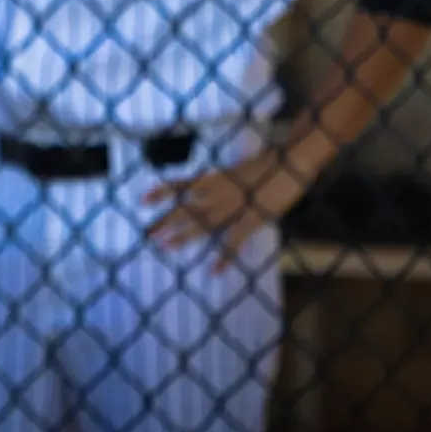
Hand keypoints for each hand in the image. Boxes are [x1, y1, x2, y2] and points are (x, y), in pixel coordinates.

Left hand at [143, 148, 308, 271]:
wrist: (288, 162)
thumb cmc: (264, 165)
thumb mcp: (234, 171)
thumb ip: (219, 182)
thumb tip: (205, 191)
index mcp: (214, 179)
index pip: (182, 185)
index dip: (162, 192)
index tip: (142, 200)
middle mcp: (217, 193)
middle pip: (187, 208)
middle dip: (166, 221)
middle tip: (148, 234)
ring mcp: (233, 207)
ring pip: (203, 224)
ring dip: (185, 236)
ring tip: (166, 246)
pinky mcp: (251, 219)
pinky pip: (235, 240)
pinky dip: (225, 256)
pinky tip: (215, 270)